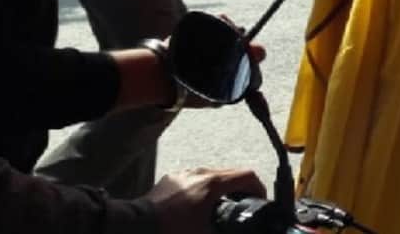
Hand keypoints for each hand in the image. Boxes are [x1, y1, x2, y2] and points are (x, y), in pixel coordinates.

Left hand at [146, 167, 265, 233]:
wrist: (138, 224)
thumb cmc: (171, 229)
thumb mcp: (204, 233)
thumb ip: (225, 231)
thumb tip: (240, 232)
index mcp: (213, 183)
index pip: (248, 176)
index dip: (259, 188)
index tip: (261, 200)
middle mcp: (202, 172)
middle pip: (233, 173)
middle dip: (243, 188)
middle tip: (245, 204)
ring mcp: (187, 172)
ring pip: (215, 174)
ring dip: (224, 187)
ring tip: (222, 206)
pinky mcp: (174, 177)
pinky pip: (197, 177)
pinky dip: (205, 188)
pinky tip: (199, 204)